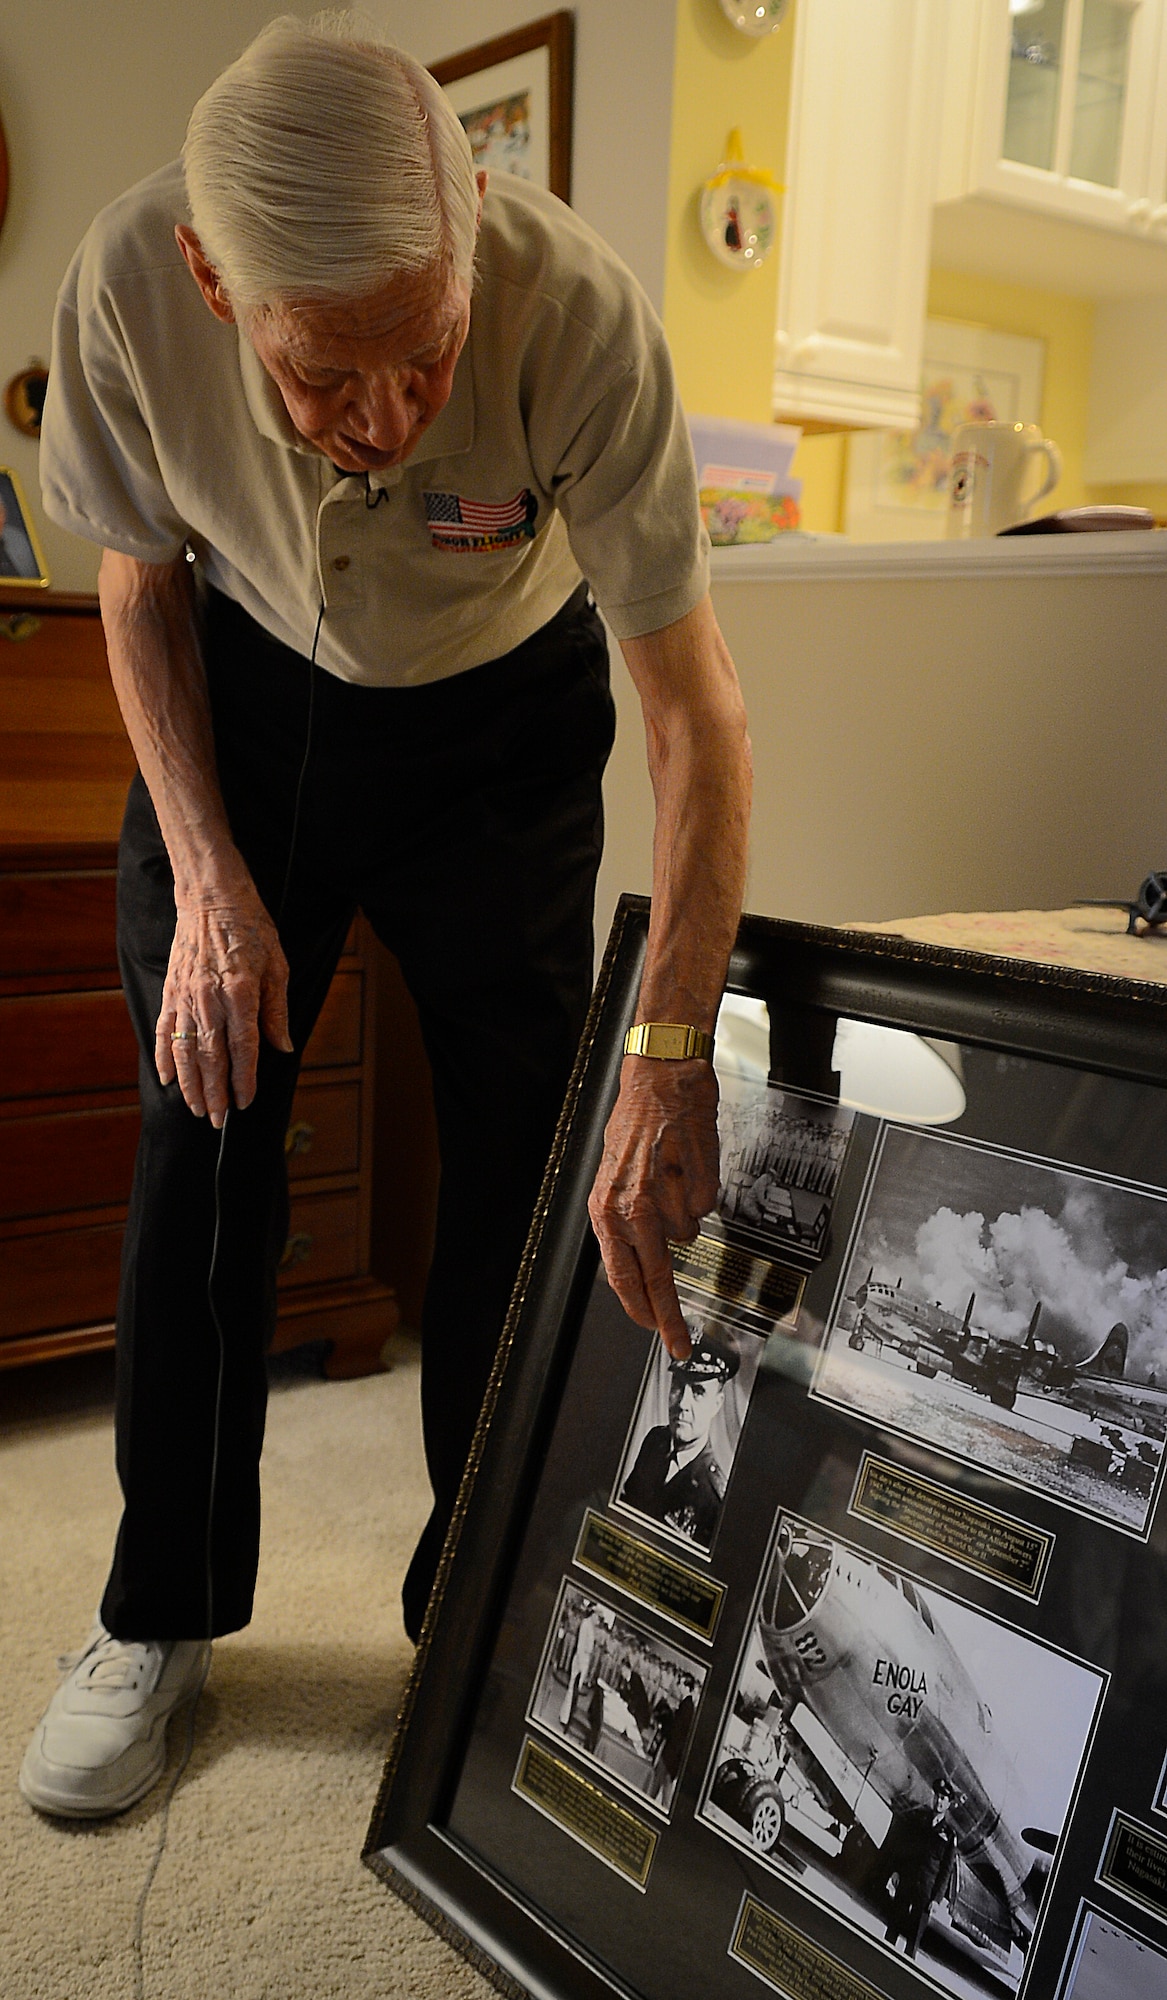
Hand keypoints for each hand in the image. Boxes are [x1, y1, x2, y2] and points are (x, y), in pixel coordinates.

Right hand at [155, 889, 293, 1125]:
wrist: (211, 897)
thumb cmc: (250, 929)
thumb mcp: (277, 965)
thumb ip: (278, 1010)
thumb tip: (283, 1047)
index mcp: (239, 992)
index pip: (243, 1047)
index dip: (244, 1078)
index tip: (246, 1101)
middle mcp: (209, 998)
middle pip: (211, 1057)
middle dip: (214, 1093)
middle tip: (218, 1120)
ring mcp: (185, 996)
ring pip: (184, 1050)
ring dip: (189, 1084)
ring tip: (195, 1109)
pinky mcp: (170, 992)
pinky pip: (163, 1032)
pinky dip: (164, 1058)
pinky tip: (168, 1079)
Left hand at [588, 1057, 720, 1358]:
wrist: (662, 1077)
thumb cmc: (637, 1122)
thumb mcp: (614, 1176)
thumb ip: (624, 1222)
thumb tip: (638, 1264)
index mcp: (606, 1208)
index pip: (623, 1276)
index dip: (641, 1311)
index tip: (655, 1334)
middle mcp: (632, 1205)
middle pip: (656, 1277)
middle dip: (670, 1317)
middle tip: (680, 1344)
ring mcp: (667, 1195)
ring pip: (686, 1236)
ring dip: (683, 1218)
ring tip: (672, 1180)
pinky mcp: (698, 1181)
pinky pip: (704, 1208)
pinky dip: (700, 1194)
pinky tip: (688, 1167)